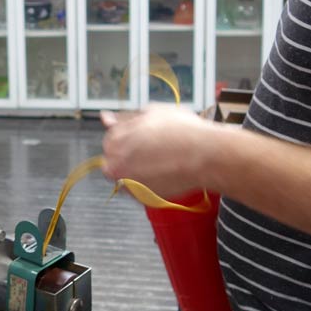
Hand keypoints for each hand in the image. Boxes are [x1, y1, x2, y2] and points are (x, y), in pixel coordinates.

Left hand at [100, 106, 219, 199]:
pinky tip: (164, 174)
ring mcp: (128, 184)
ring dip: (136, 172)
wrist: (205, 155)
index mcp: (115, 140)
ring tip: (161, 162)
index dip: (128, 137)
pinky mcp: (143, 198)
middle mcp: (116, 164)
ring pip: (125, 178)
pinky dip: (147, 185)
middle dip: (129, 155)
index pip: (111, 139)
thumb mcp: (151, 112)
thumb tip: (105, 118)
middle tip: (153, 151)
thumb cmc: (181, 130)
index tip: (143, 138)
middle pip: (114, 160)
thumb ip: (124, 118)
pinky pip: (138, 191)